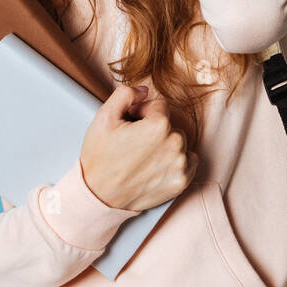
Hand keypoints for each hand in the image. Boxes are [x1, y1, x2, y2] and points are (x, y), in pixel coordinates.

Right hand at [79, 84, 197, 211]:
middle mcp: (174, 144)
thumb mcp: (104, 117)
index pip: (159, 105)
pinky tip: (156, 166)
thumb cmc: (100, 157)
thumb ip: (125, 94)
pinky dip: (175, 161)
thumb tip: (144, 91)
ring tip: (143, 156)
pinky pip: (188, 161)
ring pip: (179, 142)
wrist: (98, 195)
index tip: (130, 125)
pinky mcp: (181, 182)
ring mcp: (179, 165)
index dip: (142, 112)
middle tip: (133, 142)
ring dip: (165, 144)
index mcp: (158, 125)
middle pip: (170, 124)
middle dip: (154, 128)